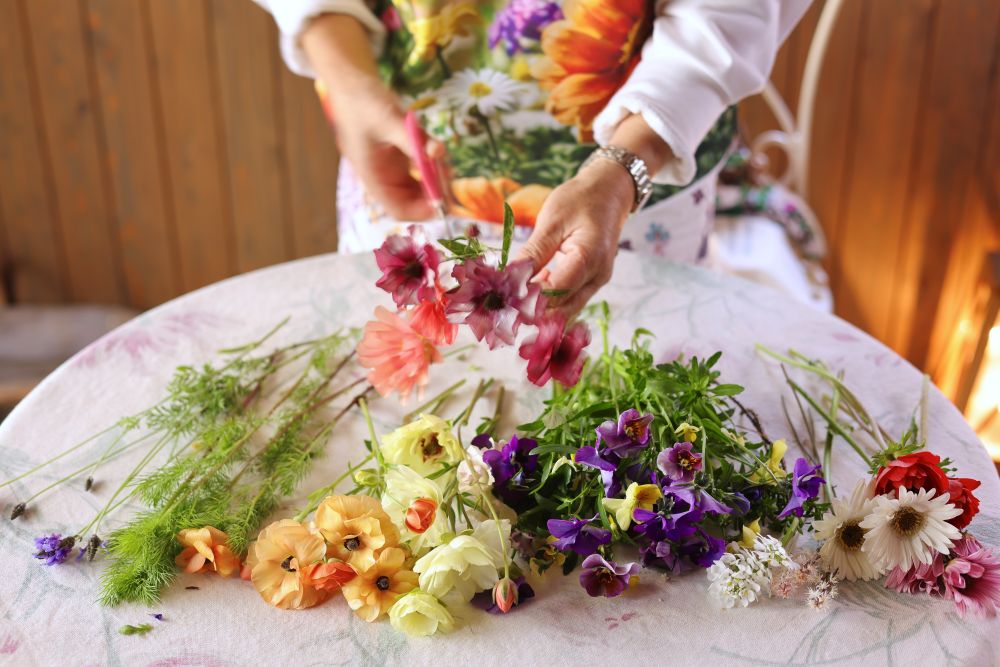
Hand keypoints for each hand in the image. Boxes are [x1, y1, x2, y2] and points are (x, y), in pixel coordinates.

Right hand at [302, 14, 433, 220]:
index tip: (445, 201)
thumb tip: (438, 152)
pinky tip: (440, 153)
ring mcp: (392, 168)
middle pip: (413, 201)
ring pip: (419, 186)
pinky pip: (421, 169)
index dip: (422, 211)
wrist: (352, 84)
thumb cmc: (362, 102)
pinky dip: (433, 165)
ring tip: (447, 165)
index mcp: (373, 176)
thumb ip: (414, 139)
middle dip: (434, 195)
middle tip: (453, 182)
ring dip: (436, 180)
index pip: (399, 209)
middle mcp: (383, 178)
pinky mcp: (400, 158)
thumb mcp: (388, 120)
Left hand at [516, 159, 634, 316]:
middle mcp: (597, 276)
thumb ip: (533, 253)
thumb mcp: (551, 221)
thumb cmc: (580, 200)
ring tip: (513, 293)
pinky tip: (530, 286)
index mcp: (589, 258)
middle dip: (532, 310)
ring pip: (566, 309)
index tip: (502, 293)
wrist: (609, 192)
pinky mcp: (591, 281)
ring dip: (540, 307)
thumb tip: (510, 279)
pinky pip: (569, 299)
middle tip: (503, 301)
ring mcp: (597, 281)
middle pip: (562, 309)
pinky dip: (549, 299)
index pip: (555, 292)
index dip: (528, 298)